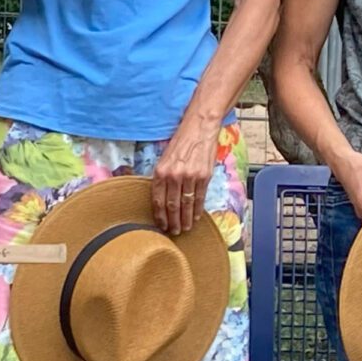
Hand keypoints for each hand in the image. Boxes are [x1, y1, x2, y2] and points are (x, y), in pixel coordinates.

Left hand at [151, 115, 218, 235]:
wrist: (199, 128)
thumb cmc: (181, 142)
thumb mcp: (165, 158)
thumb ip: (163, 178)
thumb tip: (162, 199)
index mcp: (161, 171)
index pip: (157, 200)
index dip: (159, 216)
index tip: (161, 226)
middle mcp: (174, 175)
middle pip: (172, 206)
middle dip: (172, 222)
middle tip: (173, 232)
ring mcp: (190, 177)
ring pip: (186, 205)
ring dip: (185, 219)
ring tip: (184, 229)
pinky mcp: (204, 176)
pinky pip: (199, 198)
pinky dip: (197, 210)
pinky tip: (195, 217)